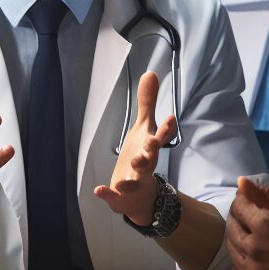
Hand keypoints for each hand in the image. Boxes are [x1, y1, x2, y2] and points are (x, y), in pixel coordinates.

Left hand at [93, 72, 176, 225]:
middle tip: (151, 145)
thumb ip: (147, 103)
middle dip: (150, 153)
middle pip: (149, 160)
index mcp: (150, 149)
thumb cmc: (142, 156)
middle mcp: (144, 166)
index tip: (170, 119)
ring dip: (130, 179)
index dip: (165, 130)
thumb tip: (150, 73)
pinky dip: (107, 193)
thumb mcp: (144, 128)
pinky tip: (98, 189)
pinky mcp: (121, 196)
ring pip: (134, 181)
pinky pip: (114, 196)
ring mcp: (133, 182)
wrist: (141, 196)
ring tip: (124, 179)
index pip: (160, 138)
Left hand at [227, 177, 268, 269]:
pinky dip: (242, 259)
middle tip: (255, 217)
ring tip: (257, 234)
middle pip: (231, 227)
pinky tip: (257, 254)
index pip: (238, 206)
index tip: (254, 201)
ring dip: (240, 238)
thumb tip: (242, 183)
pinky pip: (237, 268)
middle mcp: (255, 248)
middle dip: (240, 218)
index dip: (244, 200)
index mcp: (265, 224)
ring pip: (232, 248)